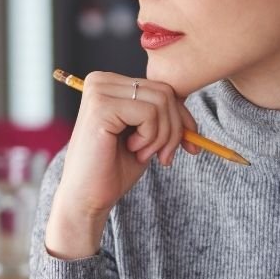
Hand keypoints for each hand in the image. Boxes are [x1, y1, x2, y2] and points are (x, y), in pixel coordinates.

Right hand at [46, 73, 199, 259]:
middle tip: (163, 156)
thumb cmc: (113, 170)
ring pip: (161, 101)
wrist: (87, 197)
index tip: (187, 146)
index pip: (162, 88)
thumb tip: (192, 115)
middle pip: (165, 92)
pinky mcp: (100, 107)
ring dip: (162, 136)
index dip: (181, 118)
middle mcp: (101, 81)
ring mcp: (99, 91)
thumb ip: (164, 117)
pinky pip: (149, 113)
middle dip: (175, 129)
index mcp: (110, 84)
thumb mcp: (147, 137)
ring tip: (143, 154)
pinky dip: (150, 137)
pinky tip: (132, 149)